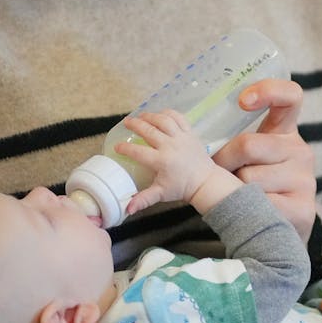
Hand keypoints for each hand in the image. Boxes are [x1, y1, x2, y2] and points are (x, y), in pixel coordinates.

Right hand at [115, 110, 240, 214]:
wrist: (204, 181)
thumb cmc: (181, 188)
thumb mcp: (160, 194)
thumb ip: (143, 200)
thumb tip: (127, 209)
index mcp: (161, 161)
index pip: (138, 152)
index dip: (125, 148)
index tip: (117, 146)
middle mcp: (171, 146)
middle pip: (149, 130)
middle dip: (135, 125)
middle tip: (125, 123)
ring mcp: (181, 137)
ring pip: (163, 120)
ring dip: (150, 116)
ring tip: (140, 116)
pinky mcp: (190, 133)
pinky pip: (179, 118)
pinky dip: (168, 113)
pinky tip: (159, 113)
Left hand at [212, 78, 316, 241]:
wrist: (280, 233)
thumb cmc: (256, 187)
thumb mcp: (250, 159)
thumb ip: (234, 142)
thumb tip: (186, 132)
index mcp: (286, 133)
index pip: (290, 96)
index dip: (268, 90)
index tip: (242, 100)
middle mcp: (300, 151)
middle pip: (250, 144)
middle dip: (225, 161)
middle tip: (221, 175)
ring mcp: (305, 180)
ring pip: (250, 178)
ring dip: (234, 190)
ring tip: (242, 197)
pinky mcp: (303, 209)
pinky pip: (259, 205)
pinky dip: (246, 211)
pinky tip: (253, 212)